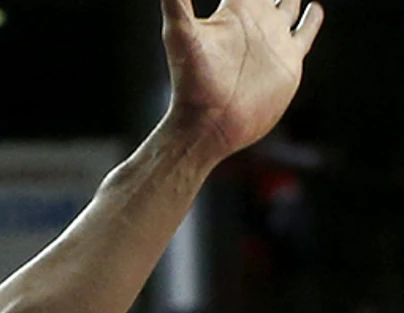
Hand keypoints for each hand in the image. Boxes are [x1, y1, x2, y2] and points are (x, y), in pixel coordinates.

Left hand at [161, 0, 323, 159]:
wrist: (209, 124)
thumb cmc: (191, 81)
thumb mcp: (180, 34)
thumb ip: (175, 1)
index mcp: (235, 10)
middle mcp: (255, 21)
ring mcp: (273, 40)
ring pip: (288, 6)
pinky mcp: (288, 61)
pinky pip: (304, 33)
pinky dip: (311, 19)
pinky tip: (313, 8)